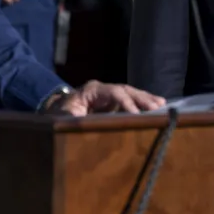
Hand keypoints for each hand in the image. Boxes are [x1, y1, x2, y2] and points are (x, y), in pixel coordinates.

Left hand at [50, 80, 165, 115]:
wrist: (52, 113)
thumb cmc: (57, 116)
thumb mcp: (61, 119)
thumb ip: (73, 120)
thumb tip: (86, 124)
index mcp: (92, 90)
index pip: (113, 92)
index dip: (125, 102)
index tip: (136, 114)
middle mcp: (102, 89)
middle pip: (126, 90)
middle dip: (142, 98)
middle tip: (158, 106)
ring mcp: (107, 95)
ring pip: (130, 93)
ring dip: (145, 99)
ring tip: (161, 105)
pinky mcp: (111, 103)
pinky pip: (129, 101)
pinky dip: (142, 104)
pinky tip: (156, 106)